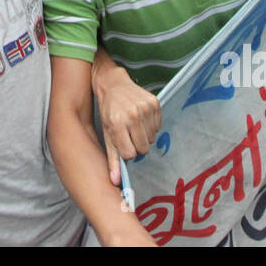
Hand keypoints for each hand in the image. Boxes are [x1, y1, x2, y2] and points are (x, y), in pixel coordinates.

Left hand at [93, 63, 161, 186]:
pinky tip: (141, 117)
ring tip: (134, 124)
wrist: (113, 84)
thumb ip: (112, 159)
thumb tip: (116, 182)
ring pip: (152, 138)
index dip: (127, 151)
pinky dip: (151, 125)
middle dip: (137, 145)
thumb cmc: (108, 111)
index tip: (123, 143)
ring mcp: (145, 108)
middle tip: (129, 134)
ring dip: (144, 135)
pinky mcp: (154, 102)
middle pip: (144, 148)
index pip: (131, 154)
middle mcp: (132, 116)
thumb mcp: (106, 134)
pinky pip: (158, 126)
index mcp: (117, 125)